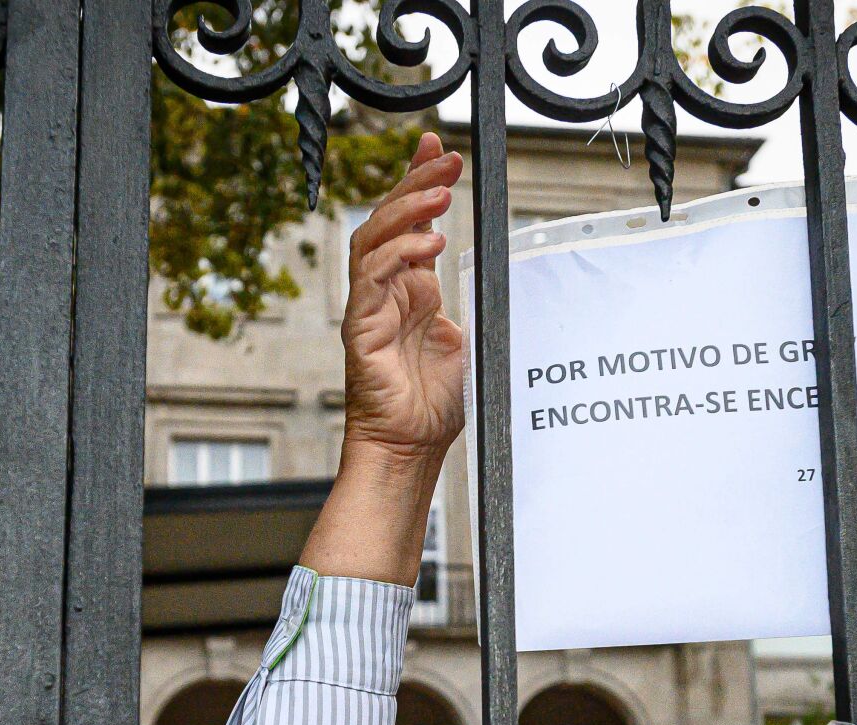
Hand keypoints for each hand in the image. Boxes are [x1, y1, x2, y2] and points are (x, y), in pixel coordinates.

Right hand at [301, 134, 463, 585]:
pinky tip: (429, 243)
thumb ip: (470, 301)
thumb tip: (496, 270)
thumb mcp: (469, 338)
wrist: (414, 447)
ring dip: (407, 209)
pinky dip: (398, 254)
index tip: (438, 145)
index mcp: (413, 289)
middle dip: (416, 180)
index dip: (420, 179)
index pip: (413, 221)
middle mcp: (387, 291)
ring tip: (440, 192)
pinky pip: (371, 277)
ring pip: (373, 238)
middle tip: (445, 155)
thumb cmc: (438, 404)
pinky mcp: (360, 327)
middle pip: (390, 218)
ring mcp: (370, 307)